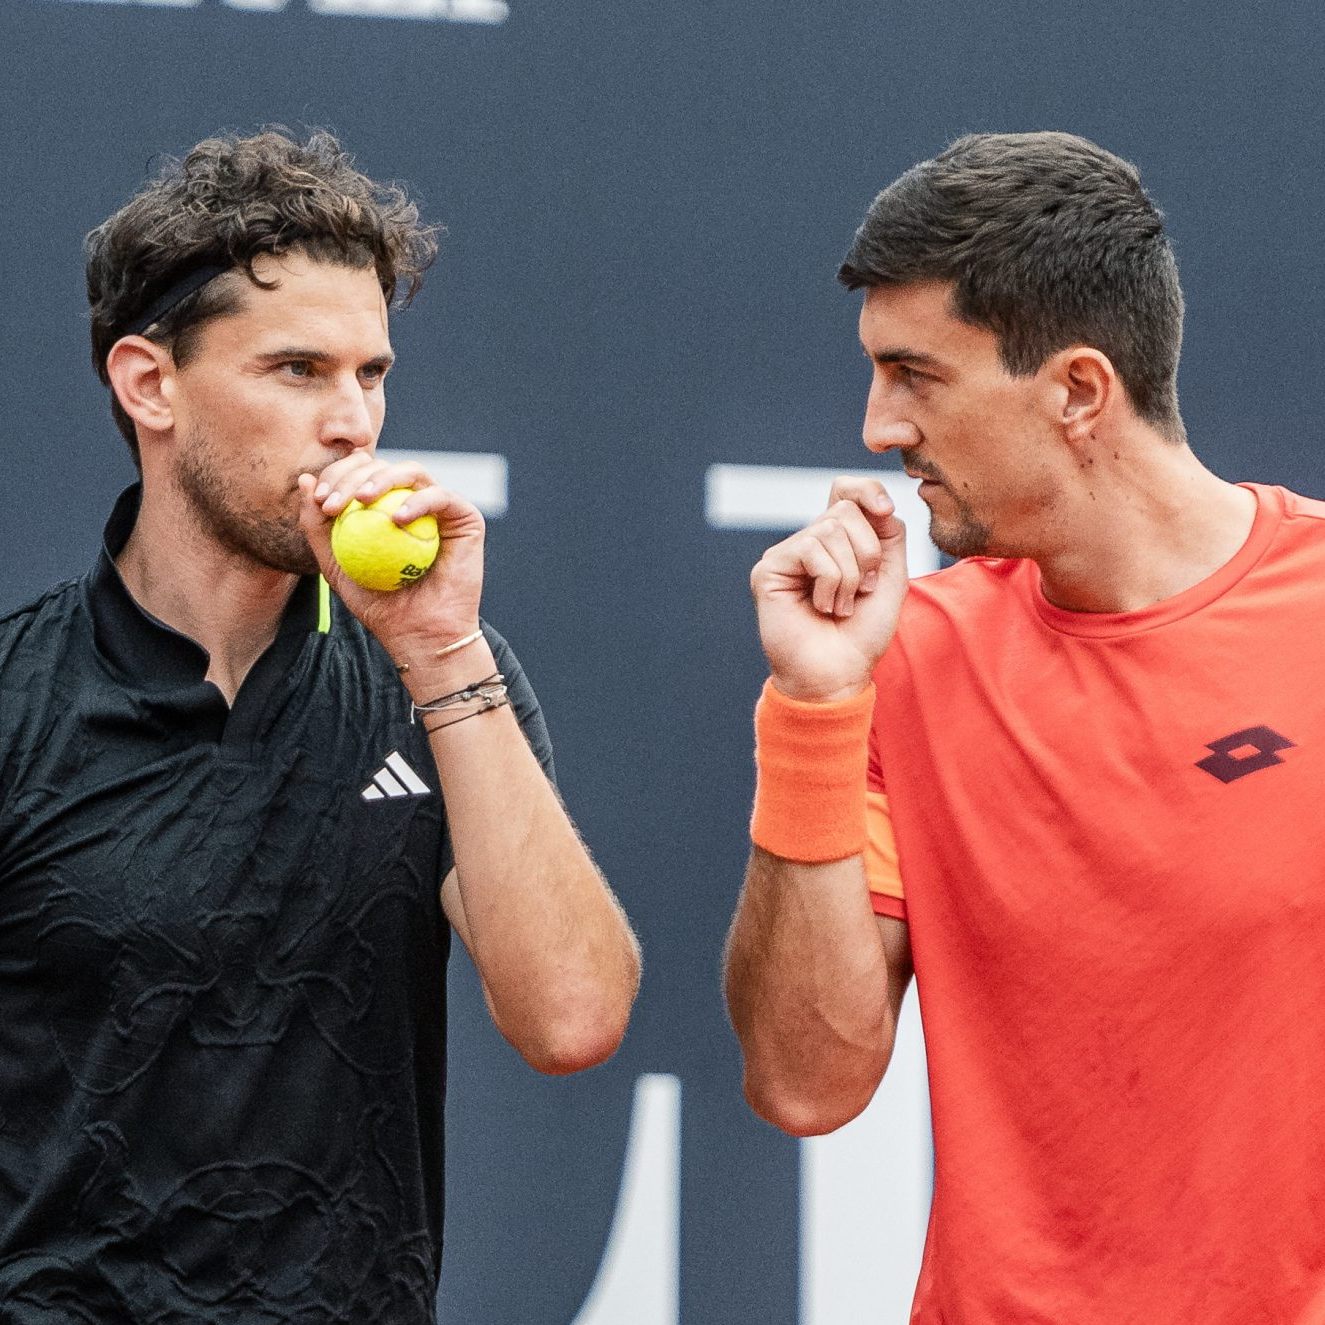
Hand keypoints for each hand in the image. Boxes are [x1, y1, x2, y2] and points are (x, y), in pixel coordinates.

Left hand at [297, 453, 485, 658]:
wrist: (421, 634)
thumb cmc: (379, 604)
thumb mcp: (335, 566)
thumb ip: (317, 525)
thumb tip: (306, 479)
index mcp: (386, 505)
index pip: (360, 475)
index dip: (337, 477)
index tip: (320, 502)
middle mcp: (414, 501)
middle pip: (383, 467)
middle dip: (352, 475)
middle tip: (334, 502)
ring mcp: (441, 508)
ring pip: (412, 472)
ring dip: (382, 478)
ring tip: (362, 500)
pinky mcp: (466, 518)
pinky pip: (441, 497)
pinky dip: (417, 502)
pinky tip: (397, 518)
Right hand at [750, 477, 908, 700]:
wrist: (838, 674)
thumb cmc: (862, 633)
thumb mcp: (890, 577)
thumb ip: (889, 535)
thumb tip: (877, 503)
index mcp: (836, 542)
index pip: (844, 490)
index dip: (866, 489)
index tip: (887, 511)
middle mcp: (808, 543)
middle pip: (845, 509)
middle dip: (868, 552)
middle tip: (863, 591)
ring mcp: (786, 555)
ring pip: (830, 529)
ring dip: (850, 576)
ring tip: (840, 606)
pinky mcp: (768, 569)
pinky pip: (810, 549)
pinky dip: (830, 582)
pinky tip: (822, 607)